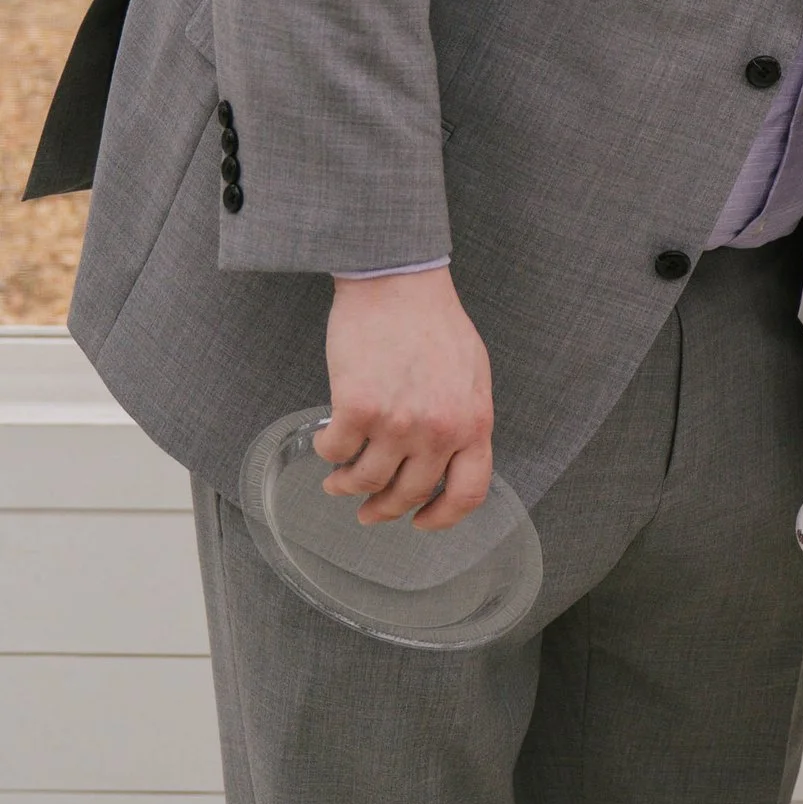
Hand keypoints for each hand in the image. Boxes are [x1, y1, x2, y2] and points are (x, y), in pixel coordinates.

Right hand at [319, 270, 495, 527]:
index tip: (421, 522)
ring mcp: (398, 422)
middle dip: (382, 509)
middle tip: (367, 510)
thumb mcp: (471, 376)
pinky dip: (326, 453)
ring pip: (365, 480)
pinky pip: (335, 451)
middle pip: (408, 495)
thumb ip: (463, 420)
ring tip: (337, 481)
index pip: (467, 493)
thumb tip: (448, 458)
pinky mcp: (357, 408)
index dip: (442, 518)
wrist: (398, 281)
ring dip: (346, 486)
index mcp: (473, 422)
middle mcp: (439, 430)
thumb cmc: (433, 321)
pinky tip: (326, 445)